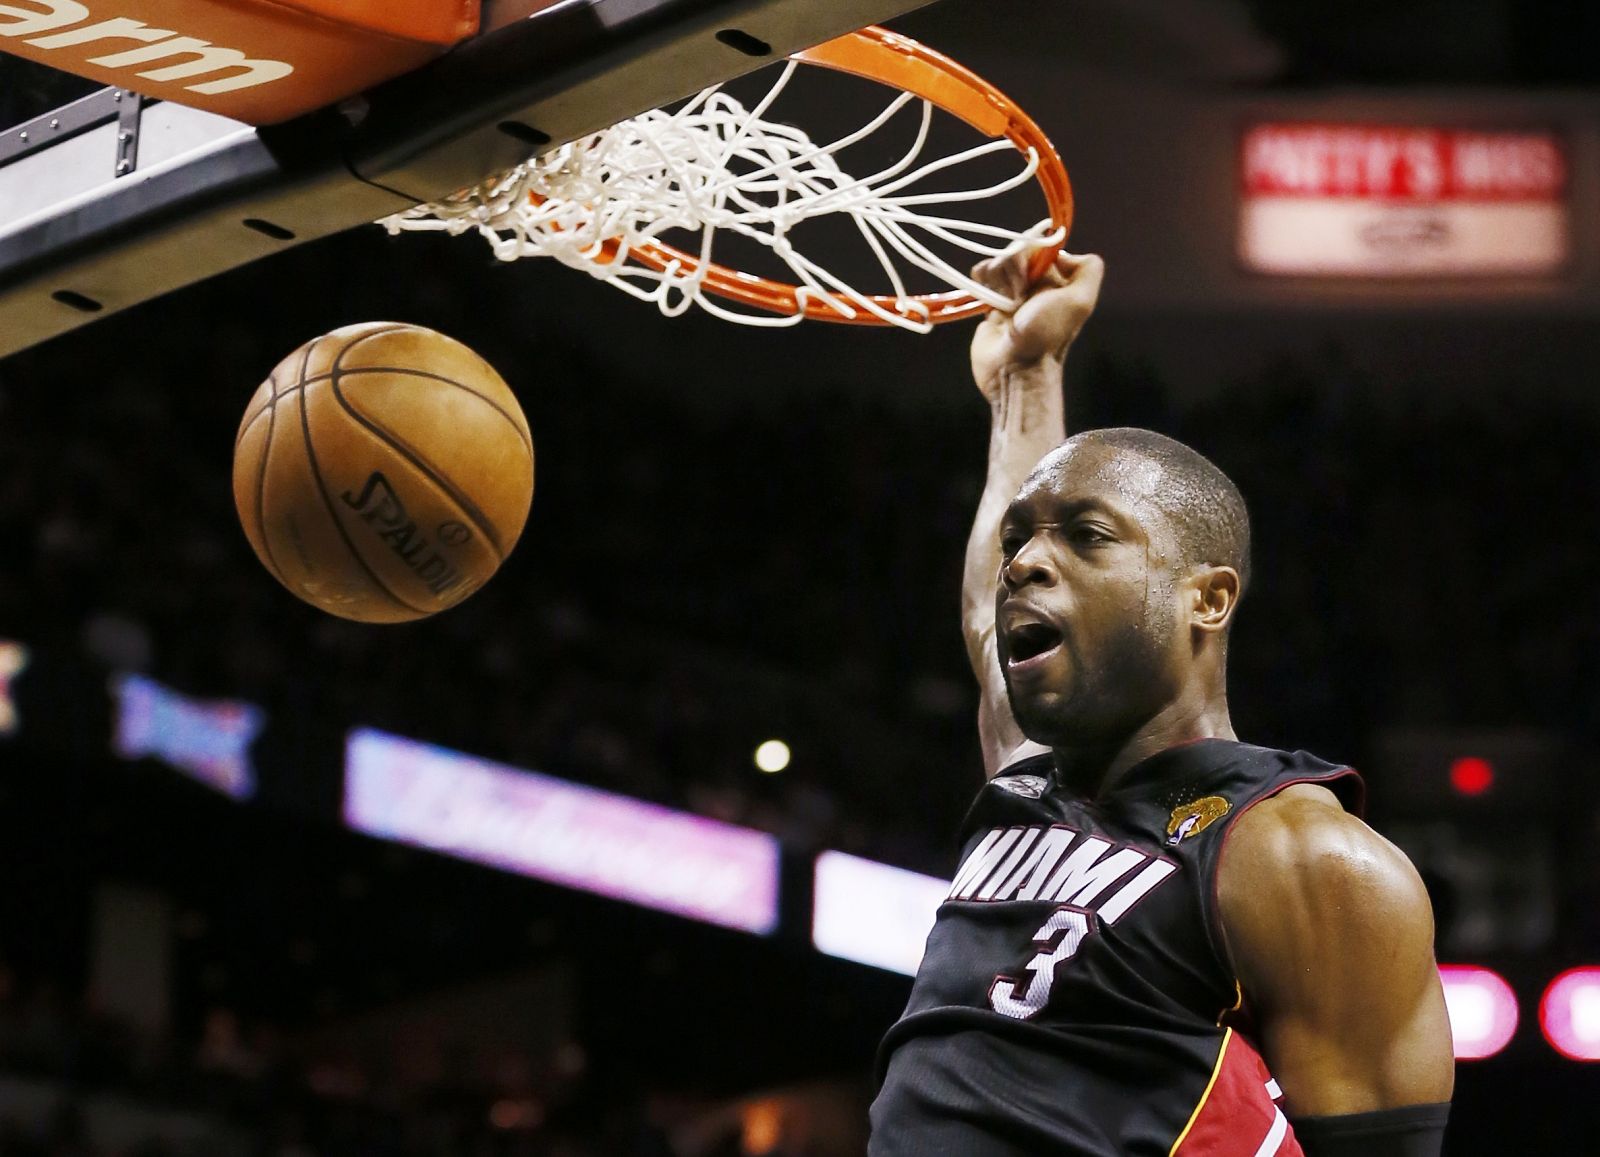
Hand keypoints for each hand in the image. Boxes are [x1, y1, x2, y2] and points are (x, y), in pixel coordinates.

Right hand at [970, 243, 1103, 403]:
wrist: (1014, 370)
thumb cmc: (1047, 336)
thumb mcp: (1080, 302)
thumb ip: (1088, 270)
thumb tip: (1059, 252)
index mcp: (1058, 281)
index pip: (1040, 246)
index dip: (1031, 253)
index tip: (1030, 275)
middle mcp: (1036, 284)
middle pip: (1016, 251)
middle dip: (1012, 267)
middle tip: (1018, 296)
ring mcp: (1012, 293)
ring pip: (998, 262)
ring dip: (997, 277)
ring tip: (1005, 304)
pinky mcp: (990, 304)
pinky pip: (982, 276)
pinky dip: (981, 279)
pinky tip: (988, 296)